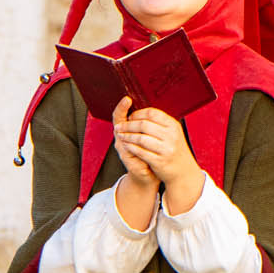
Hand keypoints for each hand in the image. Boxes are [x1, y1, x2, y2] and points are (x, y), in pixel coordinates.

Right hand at [110, 97, 160, 229]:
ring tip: (127, 114)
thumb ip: (151, 125)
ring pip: (120, 132)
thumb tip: (156, 110)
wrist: (150, 174)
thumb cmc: (152, 153)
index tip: (128, 98)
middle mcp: (122, 137)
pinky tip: (134, 133)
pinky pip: (126, 146)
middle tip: (127, 100)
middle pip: (118, 120)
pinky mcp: (126, 157)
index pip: (122, 115)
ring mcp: (122, 147)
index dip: (122, 106)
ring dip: (126, 122)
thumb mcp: (152, 136)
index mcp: (129, 131)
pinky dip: (130, 140)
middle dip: (121, 109)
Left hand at [114, 101, 206, 213]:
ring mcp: (166, 149)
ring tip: (121, 136)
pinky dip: (131, 147)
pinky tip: (126, 146)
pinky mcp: (160, 161)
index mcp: (173, 125)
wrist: (184, 171)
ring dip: (127, 136)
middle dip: (128, 125)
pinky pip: (141, 152)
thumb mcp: (172, 133)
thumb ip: (159, 123)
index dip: (137, 114)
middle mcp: (171, 135)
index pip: (151, 113)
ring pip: (141, 138)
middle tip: (119, 127)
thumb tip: (137, 113)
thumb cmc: (174, 150)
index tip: (128, 117)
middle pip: (144, 124)